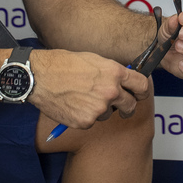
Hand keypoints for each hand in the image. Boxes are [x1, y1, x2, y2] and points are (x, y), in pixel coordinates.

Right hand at [30, 49, 150, 129]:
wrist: (41, 76)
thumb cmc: (64, 64)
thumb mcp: (95, 60)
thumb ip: (112, 72)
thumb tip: (124, 81)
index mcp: (115, 73)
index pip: (142, 85)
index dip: (142, 91)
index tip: (139, 93)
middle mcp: (111, 92)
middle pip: (131, 105)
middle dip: (127, 105)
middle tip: (119, 105)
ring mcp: (99, 109)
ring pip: (109, 114)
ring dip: (101, 109)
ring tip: (83, 97)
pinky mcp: (86, 122)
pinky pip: (92, 121)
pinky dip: (85, 116)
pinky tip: (74, 104)